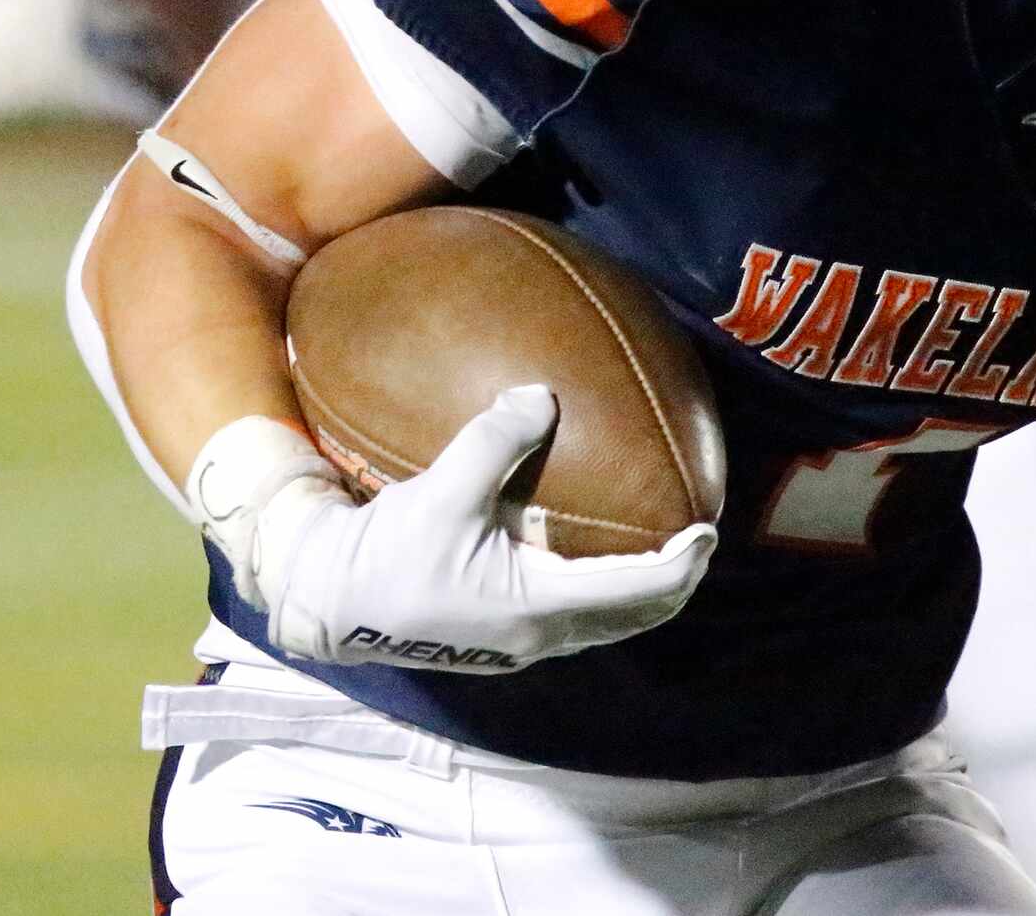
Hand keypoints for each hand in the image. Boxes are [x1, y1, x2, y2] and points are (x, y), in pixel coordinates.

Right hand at [256, 386, 714, 672]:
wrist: (327, 605)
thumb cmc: (384, 557)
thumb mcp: (442, 492)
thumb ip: (496, 440)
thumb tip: (542, 394)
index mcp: (538, 608)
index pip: (639, 593)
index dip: (683, 564)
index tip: (708, 530)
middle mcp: (540, 635)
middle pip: (635, 615)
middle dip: (674, 580)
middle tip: (698, 535)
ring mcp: (520, 641)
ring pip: (606, 620)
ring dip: (640, 589)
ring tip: (659, 542)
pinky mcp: (500, 634)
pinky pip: (574, 614)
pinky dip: (602, 588)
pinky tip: (590, 549)